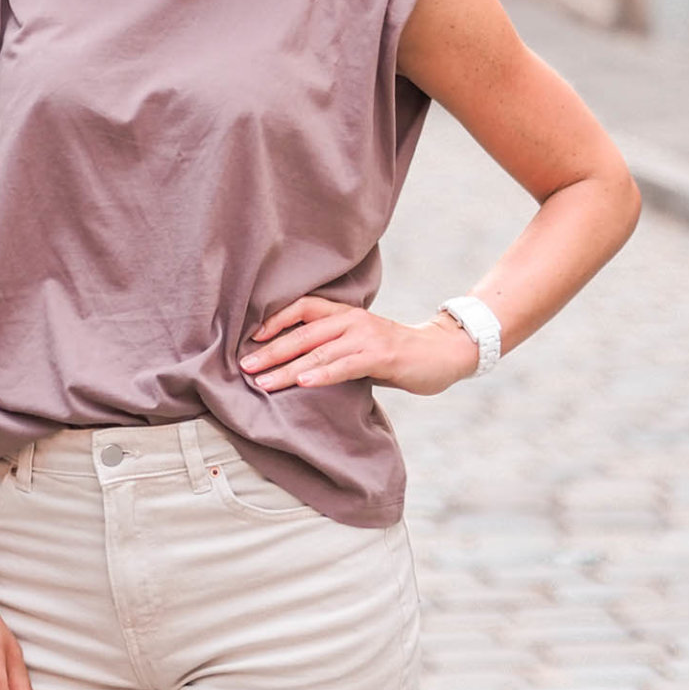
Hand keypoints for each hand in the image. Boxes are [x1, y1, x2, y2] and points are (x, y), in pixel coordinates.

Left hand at [242, 296, 480, 396]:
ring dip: (288, 367)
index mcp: (346, 314)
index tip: (250, 338)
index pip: (304, 307)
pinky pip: (345, 364)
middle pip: (303, 331)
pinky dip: (322, 373)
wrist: (442, 353)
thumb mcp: (362, 345)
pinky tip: (303, 382)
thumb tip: (296, 366)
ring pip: (319, 351)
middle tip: (246, 366)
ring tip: (264, 382)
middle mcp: (353, 320)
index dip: (276, 319)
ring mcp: (367, 336)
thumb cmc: (397, 353)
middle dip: (272, 350)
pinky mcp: (382, 355)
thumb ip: (335, 349)